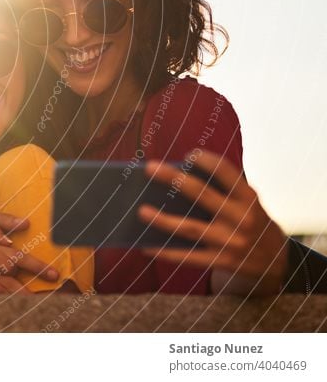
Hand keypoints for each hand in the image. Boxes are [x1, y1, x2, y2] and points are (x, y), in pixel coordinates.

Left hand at [138, 150, 288, 295]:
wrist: (276, 262)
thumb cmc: (250, 222)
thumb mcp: (247, 203)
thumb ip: (221, 191)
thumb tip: (174, 179)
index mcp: (248, 198)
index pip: (226, 172)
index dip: (206, 160)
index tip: (188, 154)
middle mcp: (242, 218)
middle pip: (202, 195)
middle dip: (173, 179)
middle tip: (149, 168)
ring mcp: (232, 242)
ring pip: (191, 228)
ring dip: (163, 220)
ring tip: (141, 211)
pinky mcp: (223, 262)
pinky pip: (189, 258)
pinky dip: (166, 252)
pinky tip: (146, 246)